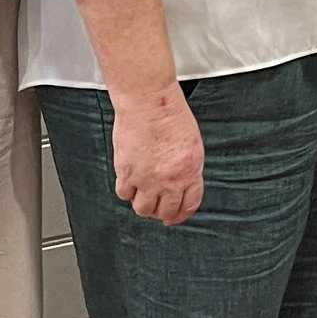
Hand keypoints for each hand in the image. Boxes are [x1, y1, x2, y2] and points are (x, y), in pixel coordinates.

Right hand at [112, 88, 203, 226]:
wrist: (148, 100)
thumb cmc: (170, 113)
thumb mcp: (191, 142)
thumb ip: (188, 166)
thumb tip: (181, 182)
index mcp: (191, 170)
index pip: (189, 203)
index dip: (182, 214)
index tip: (176, 216)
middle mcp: (170, 179)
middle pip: (166, 211)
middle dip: (163, 213)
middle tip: (158, 210)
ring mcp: (147, 178)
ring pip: (143, 208)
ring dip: (144, 206)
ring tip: (143, 197)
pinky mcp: (127, 172)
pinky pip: (124, 194)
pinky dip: (127, 191)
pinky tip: (130, 183)